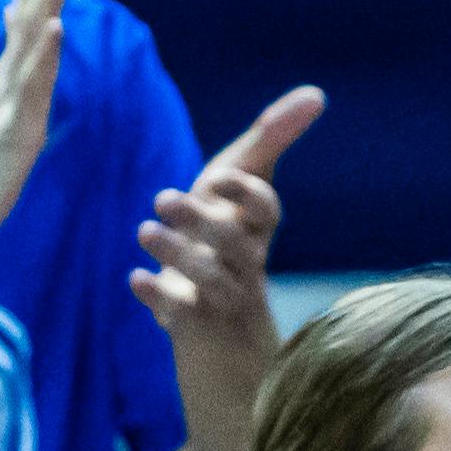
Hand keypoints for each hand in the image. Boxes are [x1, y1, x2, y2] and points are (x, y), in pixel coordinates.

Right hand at [0, 0, 95, 267]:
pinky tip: (54, 26)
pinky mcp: (5, 136)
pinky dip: (41, 56)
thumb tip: (31, 38)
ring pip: (32, 35)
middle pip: (34, 3)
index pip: (33, 2)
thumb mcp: (2, 119)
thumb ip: (19, 78)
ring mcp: (3, 103)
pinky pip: (25, 91)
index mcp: (9, 74)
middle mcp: (5, 78)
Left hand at [131, 86, 323, 380]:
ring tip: (143, 232)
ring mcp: (223, 305)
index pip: (266, 212)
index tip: (220, 178)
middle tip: (162, 199)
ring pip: (209, 281)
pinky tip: (134, 280)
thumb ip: (268, 142)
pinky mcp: (196, 334)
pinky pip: (181, 317)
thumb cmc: (224, 256)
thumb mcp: (233, 199)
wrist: (225, 356)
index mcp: (253, 237)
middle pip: (235, 245)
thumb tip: (315, 95)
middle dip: (200, 220)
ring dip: (175, 254)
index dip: (248, 193)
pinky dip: (157, 296)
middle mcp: (244, 270)